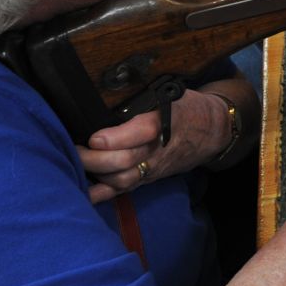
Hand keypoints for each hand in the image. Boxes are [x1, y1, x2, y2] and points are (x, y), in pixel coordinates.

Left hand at [78, 90, 231, 203]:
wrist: (212, 131)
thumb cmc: (186, 108)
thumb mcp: (170, 93)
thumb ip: (144, 96)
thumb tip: (109, 91)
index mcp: (164, 122)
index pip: (141, 133)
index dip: (115, 138)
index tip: (93, 136)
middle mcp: (158, 149)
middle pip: (125, 161)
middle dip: (95, 158)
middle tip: (73, 148)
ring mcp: (153, 167)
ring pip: (122, 179)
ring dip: (96, 173)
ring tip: (77, 161)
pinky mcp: (149, 178)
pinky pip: (124, 190)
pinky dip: (102, 194)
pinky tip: (83, 191)